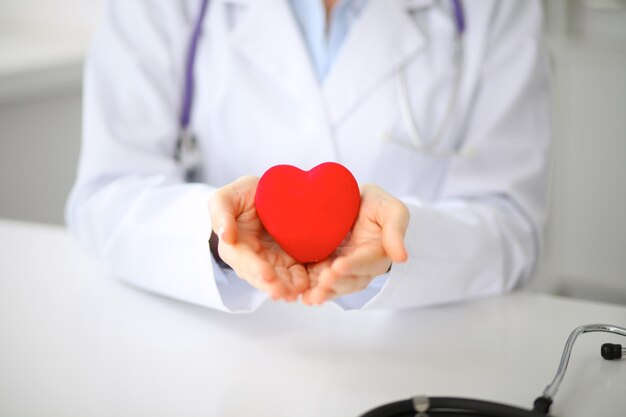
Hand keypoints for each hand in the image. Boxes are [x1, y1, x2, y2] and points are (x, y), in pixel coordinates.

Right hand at [208, 176, 308, 300]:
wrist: (265, 194)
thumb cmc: (240, 196)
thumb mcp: (225, 198)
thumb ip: (220, 213)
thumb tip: (225, 236)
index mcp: (234, 248)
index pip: (244, 260)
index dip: (255, 268)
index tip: (267, 275)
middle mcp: (252, 260)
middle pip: (262, 277)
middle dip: (274, 286)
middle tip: (286, 293)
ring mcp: (271, 262)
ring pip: (280, 280)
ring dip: (289, 288)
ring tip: (299, 292)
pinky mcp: (288, 260)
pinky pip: (295, 273)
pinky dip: (302, 280)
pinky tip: (310, 285)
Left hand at [302, 184, 408, 304]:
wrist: (354, 203)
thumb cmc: (377, 206)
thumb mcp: (392, 210)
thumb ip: (396, 230)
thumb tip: (402, 257)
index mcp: (377, 253)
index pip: (366, 262)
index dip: (354, 265)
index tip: (340, 266)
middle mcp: (359, 267)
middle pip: (350, 280)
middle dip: (336, 282)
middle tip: (323, 281)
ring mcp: (341, 270)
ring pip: (333, 286)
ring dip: (322, 292)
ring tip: (310, 297)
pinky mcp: (324, 268)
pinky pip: (318, 282)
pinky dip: (309, 289)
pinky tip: (299, 295)